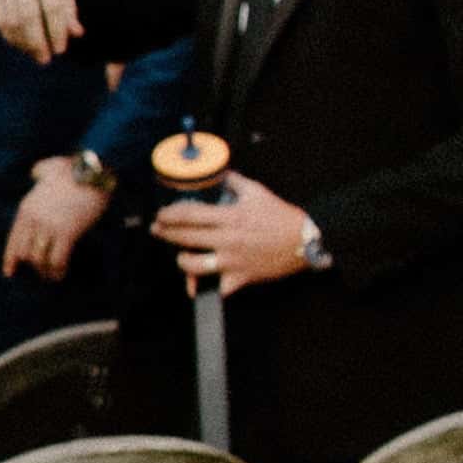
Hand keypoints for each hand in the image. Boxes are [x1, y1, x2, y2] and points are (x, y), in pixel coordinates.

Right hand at [0, 0, 80, 60]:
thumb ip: (69, 7)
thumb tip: (76, 34)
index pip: (52, 8)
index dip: (56, 32)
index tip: (61, 49)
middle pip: (29, 17)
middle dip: (38, 42)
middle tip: (45, 59)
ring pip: (12, 21)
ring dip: (23, 43)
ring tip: (34, 54)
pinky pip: (0, 19)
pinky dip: (10, 36)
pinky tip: (20, 44)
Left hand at [5, 156, 111, 283]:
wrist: (93, 170)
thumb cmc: (75, 168)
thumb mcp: (49, 168)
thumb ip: (39, 171)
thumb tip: (34, 172)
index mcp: (26, 208)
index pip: (13, 240)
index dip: (10, 259)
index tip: (10, 272)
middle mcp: (34, 219)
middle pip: (25, 253)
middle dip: (32, 267)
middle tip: (41, 272)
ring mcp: (50, 226)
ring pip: (40, 259)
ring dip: (45, 271)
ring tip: (52, 276)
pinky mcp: (67, 232)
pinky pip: (57, 259)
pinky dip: (58, 270)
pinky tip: (62, 274)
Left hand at [157, 169, 314, 292]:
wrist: (304, 240)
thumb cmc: (281, 216)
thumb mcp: (257, 192)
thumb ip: (235, 181)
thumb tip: (221, 173)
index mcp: (230, 217)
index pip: (190, 215)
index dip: (170, 214)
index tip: (162, 214)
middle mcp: (227, 240)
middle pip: (186, 237)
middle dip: (166, 233)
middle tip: (158, 230)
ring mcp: (232, 261)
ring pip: (195, 266)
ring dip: (183, 261)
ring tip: (181, 256)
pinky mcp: (240, 277)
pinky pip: (217, 289)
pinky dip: (206, 289)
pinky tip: (198, 286)